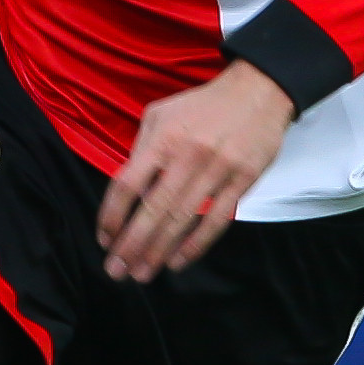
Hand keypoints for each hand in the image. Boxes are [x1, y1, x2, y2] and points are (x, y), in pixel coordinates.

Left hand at [96, 61, 295, 282]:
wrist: (259, 91)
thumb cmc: (203, 106)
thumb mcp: (160, 114)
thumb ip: (142, 150)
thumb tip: (128, 191)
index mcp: (163, 139)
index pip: (127, 184)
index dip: (112, 215)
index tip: (105, 238)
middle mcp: (187, 155)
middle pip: (153, 209)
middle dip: (131, 245)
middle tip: (116, 271)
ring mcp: (217, 170)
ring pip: (183, 220)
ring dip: (159, 251)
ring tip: (142, 273)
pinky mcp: (243, 181)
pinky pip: (216, 220)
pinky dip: (196, 245)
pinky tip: (178, 262)